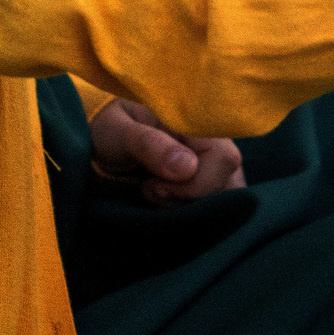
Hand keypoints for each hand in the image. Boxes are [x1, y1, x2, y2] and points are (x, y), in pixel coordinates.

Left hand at [88, 99, 245, 206]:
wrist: (102, 138)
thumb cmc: (109, 127)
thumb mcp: (117, 131)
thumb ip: (148, 144)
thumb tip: (188, 167)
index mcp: (197, 121)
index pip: (225, 160)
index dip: (194, 185)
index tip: (153, 185)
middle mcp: (214, 141)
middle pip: (231, 184)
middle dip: (190, 200)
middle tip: (152, 190)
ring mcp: (213, 163)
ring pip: (226, 198)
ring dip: (189, 208)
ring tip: (155, 195)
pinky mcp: (206, 182)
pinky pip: (215, 206)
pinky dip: (190, 213)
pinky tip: (163, 204)